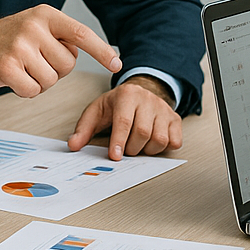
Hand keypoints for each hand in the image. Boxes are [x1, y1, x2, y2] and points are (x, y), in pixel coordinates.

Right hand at [0, 4, 121, 96]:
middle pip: (67, 65)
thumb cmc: (1, 43)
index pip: (80, 33)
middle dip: (54, 71)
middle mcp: (33, 26)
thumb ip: (57, 37)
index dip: (101, 50)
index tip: (116, 63)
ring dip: (38, 82)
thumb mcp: (31, 28)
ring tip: (20, 69)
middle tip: (32, 62)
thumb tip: (84, 49)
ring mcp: (19, 45)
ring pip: (51, 81)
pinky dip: (25, 91)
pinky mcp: (6, 66)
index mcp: (43, 14)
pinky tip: (11, 78)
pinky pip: (33, 91)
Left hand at [67, 75, 181, 159]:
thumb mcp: (97, 111)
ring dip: (147, 150)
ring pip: (160, 139)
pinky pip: (174, 141)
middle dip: (131, 148)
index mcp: (127, 95)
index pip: (124, 121)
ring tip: (137, 145)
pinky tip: (152, 143)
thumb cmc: (116, 105)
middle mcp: (148, 99)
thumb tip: (73, 145)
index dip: (119, 141)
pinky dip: (163, 148)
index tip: (115, 156)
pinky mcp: (175, 119)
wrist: (139, 93)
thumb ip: (84, 129)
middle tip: (124, 150)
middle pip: (143, 133)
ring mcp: (164, 109)